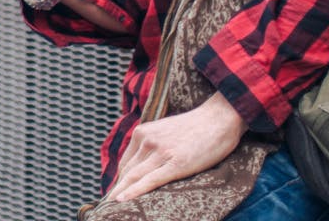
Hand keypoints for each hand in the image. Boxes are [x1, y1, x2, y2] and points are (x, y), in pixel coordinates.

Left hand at [109, 92, 246, 201]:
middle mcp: (149, 140)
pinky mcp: (176, 163)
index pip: (125, 164)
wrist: (221, 117)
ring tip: (110, 211)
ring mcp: (162, 151)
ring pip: (134, 178)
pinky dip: (134, 192)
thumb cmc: (197, 126)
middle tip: (107, 210)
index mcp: (144, 131)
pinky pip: (150, 180)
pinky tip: (122, 200)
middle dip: (117, 192)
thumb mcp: (167, 130)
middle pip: (126, 173)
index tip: (115, 198)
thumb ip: (152, 144)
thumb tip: (142, 166)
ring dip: (120, 195)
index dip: (119, 184)